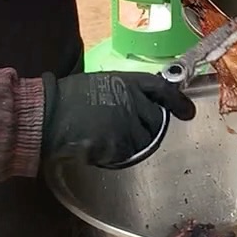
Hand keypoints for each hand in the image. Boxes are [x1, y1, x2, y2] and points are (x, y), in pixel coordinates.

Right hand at [41, 71, 195, 169]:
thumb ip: (126, 91)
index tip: (187, 112)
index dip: (178, 102)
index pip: (162, 89)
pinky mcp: (118, 143)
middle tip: (127, 130)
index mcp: (128, 81)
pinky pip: (126, 154)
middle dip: (148, 127)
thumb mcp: (102, 83)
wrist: (48, 113)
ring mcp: (127, 122)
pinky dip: (115, 155)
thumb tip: (142, 103)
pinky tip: (98, 147)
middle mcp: (133, 100)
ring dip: (131, 143)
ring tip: (107, 137)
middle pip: (157, 119)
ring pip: (144, 141)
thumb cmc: (69, 97)